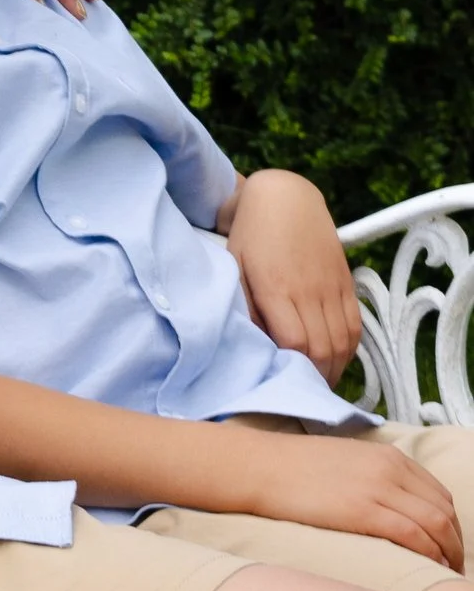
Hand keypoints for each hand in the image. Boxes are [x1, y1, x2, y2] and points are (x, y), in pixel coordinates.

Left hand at [226, 169, 361, 378]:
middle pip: (322, 349)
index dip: (294, 368)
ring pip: (343, 342)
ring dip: (335, 369)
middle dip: (315, 377)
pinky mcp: (346, 282)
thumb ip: (244, 307)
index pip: (294, 343)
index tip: (286, 382)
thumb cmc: (250, 235)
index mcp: (276, 287)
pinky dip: (350, 349)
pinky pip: (356, 325)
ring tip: (320, 382)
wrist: (285, 197)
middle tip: (304, 392)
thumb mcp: (234, 267)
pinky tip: (336, 360)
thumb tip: (255, 345)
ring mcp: (331, 286)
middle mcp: (308, 289)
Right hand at [239, 426, 459, 568]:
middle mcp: (390, 469)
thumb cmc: (297, 470)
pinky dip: (429, 554)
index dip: (452, 526)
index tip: (448, 548)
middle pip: (444, 511)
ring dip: (448, 553)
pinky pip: (412, 534)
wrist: (262, 467)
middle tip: (452, 568)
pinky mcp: (363, 510)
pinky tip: (428, 568)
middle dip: (455, 544)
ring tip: (444, 575)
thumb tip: (396, 509)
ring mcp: (378, 488)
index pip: (440, 494)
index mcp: (389, 456)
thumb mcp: (348, 462)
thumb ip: (377, 477)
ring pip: (436, 524)